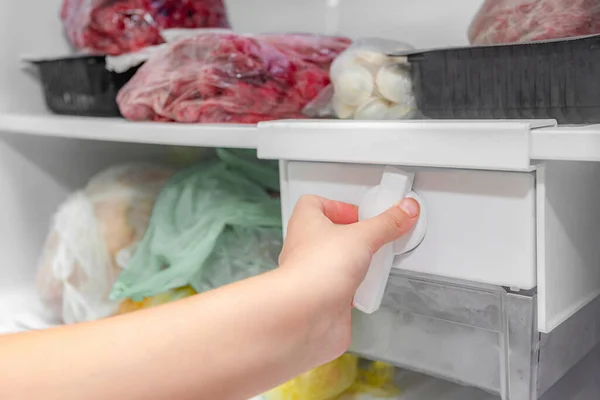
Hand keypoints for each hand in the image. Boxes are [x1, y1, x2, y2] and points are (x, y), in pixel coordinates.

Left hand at [278, 194, 419, 363]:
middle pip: (330, 235)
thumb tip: (405, 210)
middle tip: (373, 237)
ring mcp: (313, 276)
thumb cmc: (314, 271)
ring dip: (357, 265)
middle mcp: (305, 249)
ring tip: (374, 264)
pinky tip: (368, 290)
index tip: (361, 213)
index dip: (338, 205)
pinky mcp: (323, 300)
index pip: (315, 204)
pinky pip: (343, 291)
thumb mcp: (363, 236)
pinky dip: (358, 291)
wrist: (304, 316)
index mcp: (306, 224)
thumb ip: (387, 223)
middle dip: (354, 238)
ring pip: (338, 264)